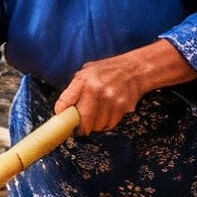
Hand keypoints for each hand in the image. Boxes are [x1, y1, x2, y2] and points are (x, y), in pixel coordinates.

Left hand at [54, 41, 196, 134]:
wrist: (135, 69)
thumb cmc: (108, 70)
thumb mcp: (86, 72)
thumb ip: (75, 89)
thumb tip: (63, 109)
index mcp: (83, 80)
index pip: (64, 103)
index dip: (62, 114)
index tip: (63, 117)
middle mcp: (96, 90)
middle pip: (82, 120)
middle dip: (80, 126)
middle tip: (79, 126)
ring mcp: (110, 100)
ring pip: (97, 125)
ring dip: (94, 125)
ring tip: (95, 117)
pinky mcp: (122, 107)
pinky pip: (109, 124)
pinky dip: (106, 124)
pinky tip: (106, 115)